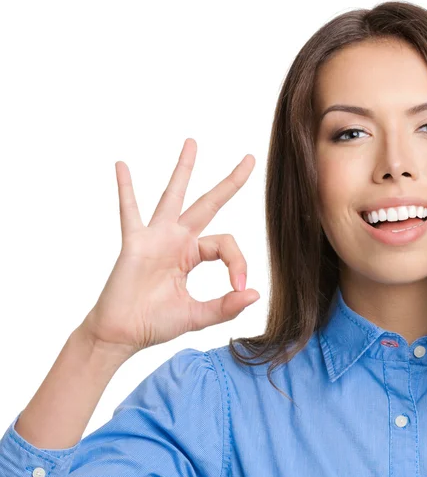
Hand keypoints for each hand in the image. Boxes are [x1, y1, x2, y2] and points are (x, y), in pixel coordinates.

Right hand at [80, 138, 259, 354]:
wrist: (122, 333)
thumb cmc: (155, 322)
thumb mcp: (197, 315)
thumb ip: (225, 307)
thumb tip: (255, 293)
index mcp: (194, 254)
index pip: (226, 243)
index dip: (238, 262)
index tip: (239, 286)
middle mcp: (178, 240)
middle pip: (209, 203)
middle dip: (229, 182)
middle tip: (249, 159)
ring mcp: (156, 237)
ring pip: (173, 196)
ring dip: (183, 169)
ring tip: (193, 143)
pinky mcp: (135, 243)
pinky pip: (129, 211)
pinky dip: (126, 189)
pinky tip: (122, 166)